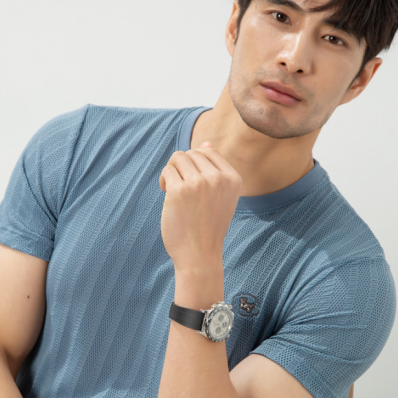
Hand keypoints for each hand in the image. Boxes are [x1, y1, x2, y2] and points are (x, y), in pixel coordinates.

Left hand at [158, 142, 241, 270]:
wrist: (199, 255)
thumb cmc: (208, 226)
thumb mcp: (221, 197)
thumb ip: (215, 171)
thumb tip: (206, 143)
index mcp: (233, 178)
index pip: (208, 151)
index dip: (195, 163)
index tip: (192, 180)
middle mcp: (218, 178)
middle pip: (191, 153)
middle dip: (182, 167)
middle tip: (180, 187)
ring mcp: (199, 183)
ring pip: (178, 158)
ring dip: (172, 170)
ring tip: (172, 188)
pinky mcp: (179, 190)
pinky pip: (167, 171)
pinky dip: (164, 180)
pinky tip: (166, 193)